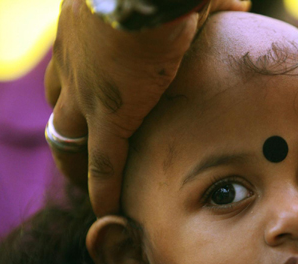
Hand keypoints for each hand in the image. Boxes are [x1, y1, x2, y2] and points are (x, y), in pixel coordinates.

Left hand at [45, 0, 250, 215]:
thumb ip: (206, 4)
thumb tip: (237, 6)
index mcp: (88, 32)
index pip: (74, 70)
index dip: (83, 91)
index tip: (99, 108)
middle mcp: (74, 63)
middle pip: (60, 107)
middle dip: (70, 132)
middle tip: (83, 154)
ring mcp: (87, 93)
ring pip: (66, 139)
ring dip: (75, 165)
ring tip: (90, 187)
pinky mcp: (108, 117)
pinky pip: (101, 164)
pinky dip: (104, 190)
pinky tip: (110, 209)